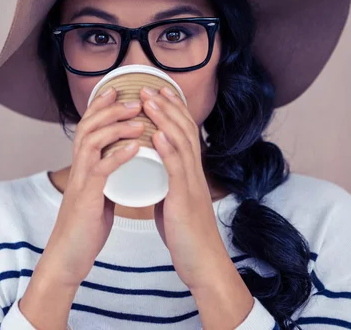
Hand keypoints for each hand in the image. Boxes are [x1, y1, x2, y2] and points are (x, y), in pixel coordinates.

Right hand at [39, 87, 144, 286]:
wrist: (69, 255)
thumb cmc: (86, 226)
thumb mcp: (98, 194)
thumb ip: (107, 177)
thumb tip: (124, 164)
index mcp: (83, 166)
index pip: (88, 126)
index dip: (100, 106)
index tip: (118, 90)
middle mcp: (78, 168)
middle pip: (88, 126)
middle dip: (110, 109)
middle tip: (134, 100)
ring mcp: (81, 181)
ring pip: (92, 142)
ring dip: (116, 127)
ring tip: (139, 119)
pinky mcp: (86, 198)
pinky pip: (101, 170)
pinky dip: (118, 155)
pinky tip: (135, 148)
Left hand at [140, 86, 230, 289]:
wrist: (203, 263)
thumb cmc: (187, 236)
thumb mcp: (175, 204)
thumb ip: (167, 186)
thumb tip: (157, 176)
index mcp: (190, 173)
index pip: (183, 133)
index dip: (171, 110)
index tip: (155, 92)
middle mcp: (194, 173)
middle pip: (183, 129)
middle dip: (165, 105)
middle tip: (147, 86)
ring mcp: (192, 184)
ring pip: (181, 143)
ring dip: (164, 119)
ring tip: (148, 100)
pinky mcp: (186, 199)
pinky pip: (177, 170)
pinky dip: (168, 150)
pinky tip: (157, 135)